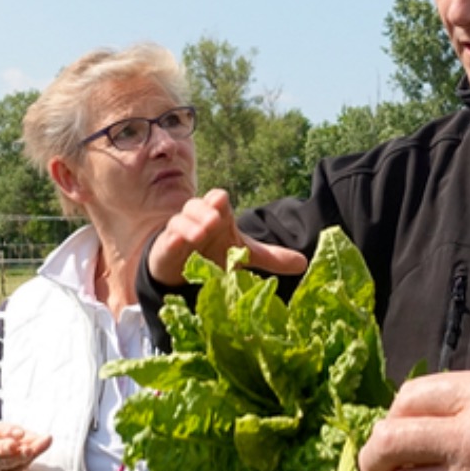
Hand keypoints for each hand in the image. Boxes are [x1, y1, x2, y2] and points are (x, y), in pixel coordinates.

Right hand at [0, 421, 52, 470]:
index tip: (20, 433)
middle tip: (13, 446)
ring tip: (30, 451)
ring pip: (4, 461)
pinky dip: (22, 463)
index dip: (6, 432)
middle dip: (3, 448)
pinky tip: (30, 456)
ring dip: (18, 456)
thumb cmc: (11, 448)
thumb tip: (49, 438)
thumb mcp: (19, 439)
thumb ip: (32, 439)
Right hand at [147, 190, 308, 288]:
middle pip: (196, 205)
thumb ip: (271, 257)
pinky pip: (167, 240)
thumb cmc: (214, 254)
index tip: (220, 204)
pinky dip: (172, 240)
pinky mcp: (165, 248)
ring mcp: (179, 232)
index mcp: (217, 216)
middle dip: (203, 210)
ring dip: (189, 225)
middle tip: (213, 221)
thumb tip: (304, 262)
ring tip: (200, 234)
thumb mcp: (244, 255)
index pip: (216, 200)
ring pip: (180, 220)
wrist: (184, 271)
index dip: (217, 201)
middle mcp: (197, 219)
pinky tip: (178, 243)